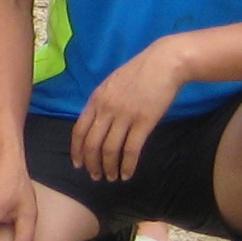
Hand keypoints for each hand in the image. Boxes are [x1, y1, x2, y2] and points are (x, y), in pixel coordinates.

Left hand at [72, 44, 185, 179]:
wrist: (164, 62)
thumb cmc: (140, 72)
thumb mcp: (112, 84)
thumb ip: (102, 103)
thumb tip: (96, 123)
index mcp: (96, 99)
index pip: (79, 130)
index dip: (77, 150)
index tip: (78, 164)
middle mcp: (106, 109)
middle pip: (92, 143)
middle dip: (91, 164)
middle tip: (95, 176)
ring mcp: (125, 115)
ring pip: (110, 149)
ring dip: (109, 168)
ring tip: (111, 178)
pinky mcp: (144, 121)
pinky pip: (131, 149)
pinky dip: (127, 165)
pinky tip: (127, 174)